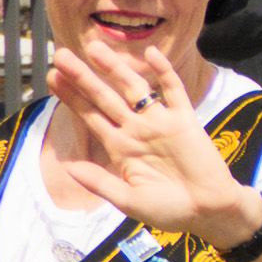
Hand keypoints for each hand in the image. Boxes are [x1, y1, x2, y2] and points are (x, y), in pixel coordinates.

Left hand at [47, 39, 261, 245]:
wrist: (210, 212)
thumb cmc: (169, 210)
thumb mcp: (129, 200)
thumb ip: (100, 182)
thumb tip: (69, 167)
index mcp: (121, 148)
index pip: (90, 116)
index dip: (71, 97)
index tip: (51, 77)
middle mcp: (137, 130)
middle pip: (105, 97)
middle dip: (83, 77)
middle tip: (62, 55)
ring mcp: (161, 123)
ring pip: (134, 88)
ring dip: (116, 68)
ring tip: (95, 48)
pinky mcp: (186, 121)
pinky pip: (174, 91)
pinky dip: (164, 72)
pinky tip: (152, 54)